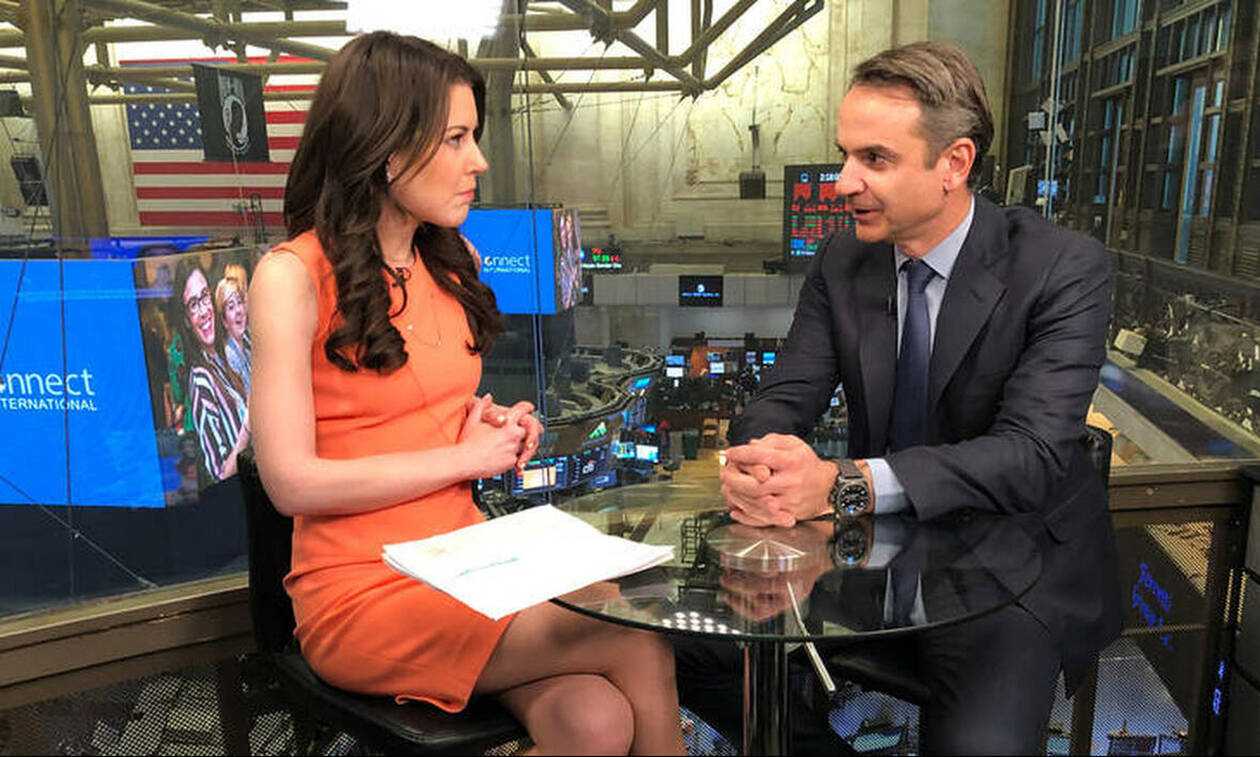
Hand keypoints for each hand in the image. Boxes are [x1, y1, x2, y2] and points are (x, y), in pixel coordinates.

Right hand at [458, 394, 525, 478]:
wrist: (465, 461)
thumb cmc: (468, 442)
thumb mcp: (474, 420)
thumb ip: (482, 406)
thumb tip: (488, 398)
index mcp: (506, 423)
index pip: (522, 410)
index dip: (527, 407)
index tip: (530, 408)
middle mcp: (512, 435)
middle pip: (527, 430)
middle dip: (524, 431)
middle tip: (521, 432)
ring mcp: (513, 449)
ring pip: (524, 446)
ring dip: (520, 446)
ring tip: (509, 447)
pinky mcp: (511, 462)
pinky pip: (518, 459)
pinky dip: (514, 458)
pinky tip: (504, 457)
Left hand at [722, 434, 836, 526]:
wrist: (827, 485)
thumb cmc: (806, 463)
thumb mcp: (793, 444)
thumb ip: (771, 441)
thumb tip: (749, 445)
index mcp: (792, 461)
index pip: (762, 457)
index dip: (742, 455)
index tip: (729, 453)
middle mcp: (791, 482)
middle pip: (757, 485)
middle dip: (735, 480)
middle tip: (724, 474)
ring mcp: (790, 501)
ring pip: (758, 503)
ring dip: (738, 497)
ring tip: (727, 489)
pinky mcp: (789, 515)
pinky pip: (764, 519)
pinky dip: (747, 517)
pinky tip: (736, 509)